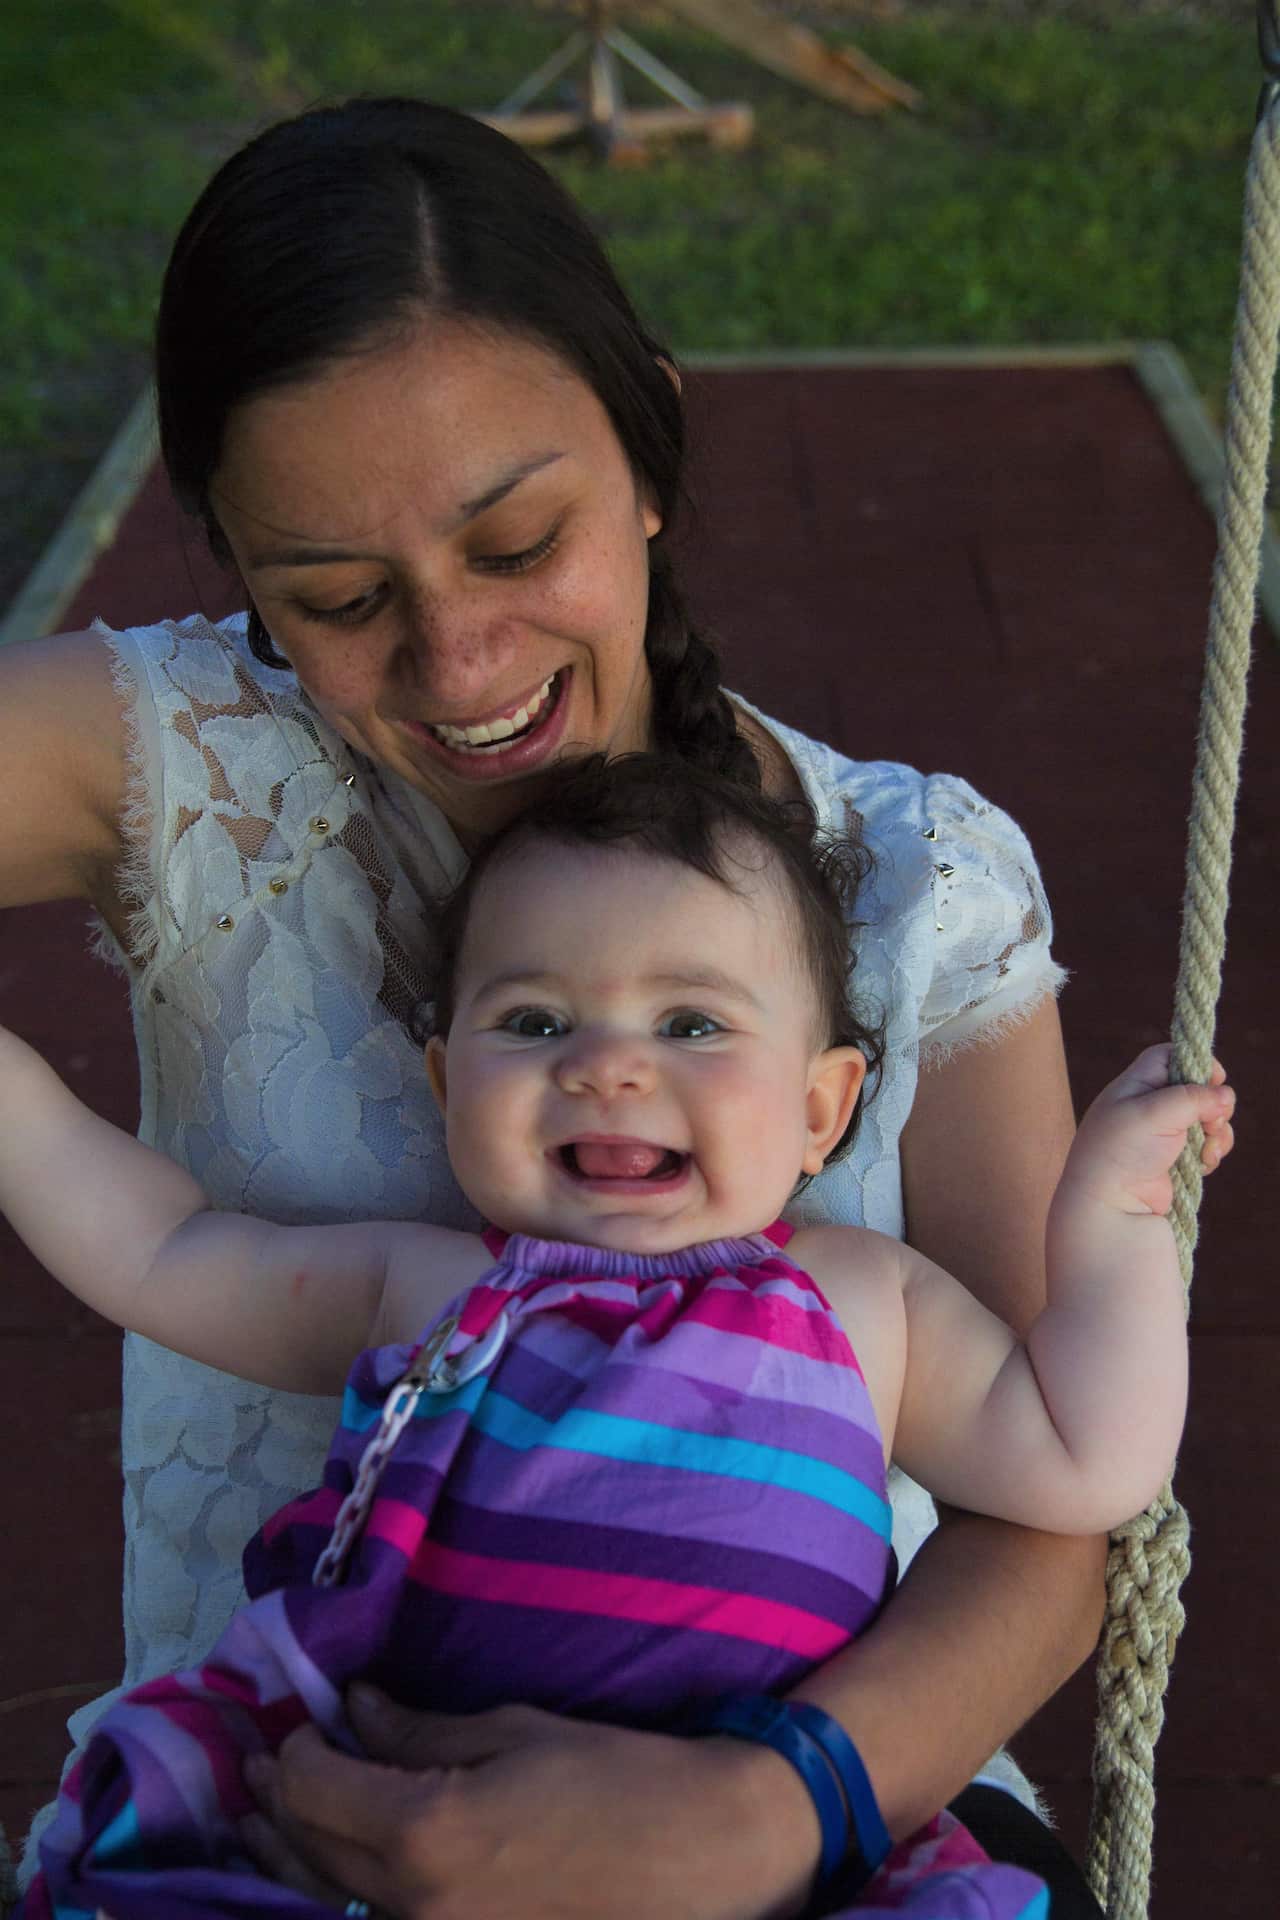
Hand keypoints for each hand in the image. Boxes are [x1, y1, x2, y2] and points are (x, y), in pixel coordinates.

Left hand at [241, 1690, 818, 1919]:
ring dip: (287, 1857)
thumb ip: (416, 1730)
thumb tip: (352, 1708)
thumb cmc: (611, 1777)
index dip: (296, 1749)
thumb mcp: (509, 1732)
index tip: (302, 1719)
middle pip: (310, 1851)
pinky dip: (336, 1893)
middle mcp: (410, 1906)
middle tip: (258, 1761)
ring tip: (260, 1821)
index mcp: (423, 1834)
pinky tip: (325, 1869)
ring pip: (327, 1901)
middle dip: (278, 1801)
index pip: (314, 1789)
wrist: (696, 1857)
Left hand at [1069, 1043, 1235, 1216]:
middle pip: (1195, 1087)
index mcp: (1134, 1085)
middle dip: (1213, 1103)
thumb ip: (1192, 1097)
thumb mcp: (1153, 1113)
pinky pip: (1205, 1145)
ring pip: (1205, 1118)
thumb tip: (1226, 1095)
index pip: (1168, 1056)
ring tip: (1209, 1148)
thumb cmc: (1122, 1153)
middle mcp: (1148, 1106)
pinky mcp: (1174, 1159)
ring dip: (1216, 1131)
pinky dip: (1211, 1151)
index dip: (1194, 1061)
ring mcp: (1162, 1134)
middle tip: (1213, 1121)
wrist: (1110, 1207)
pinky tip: (1204, 1164)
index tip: (1214, 1078)